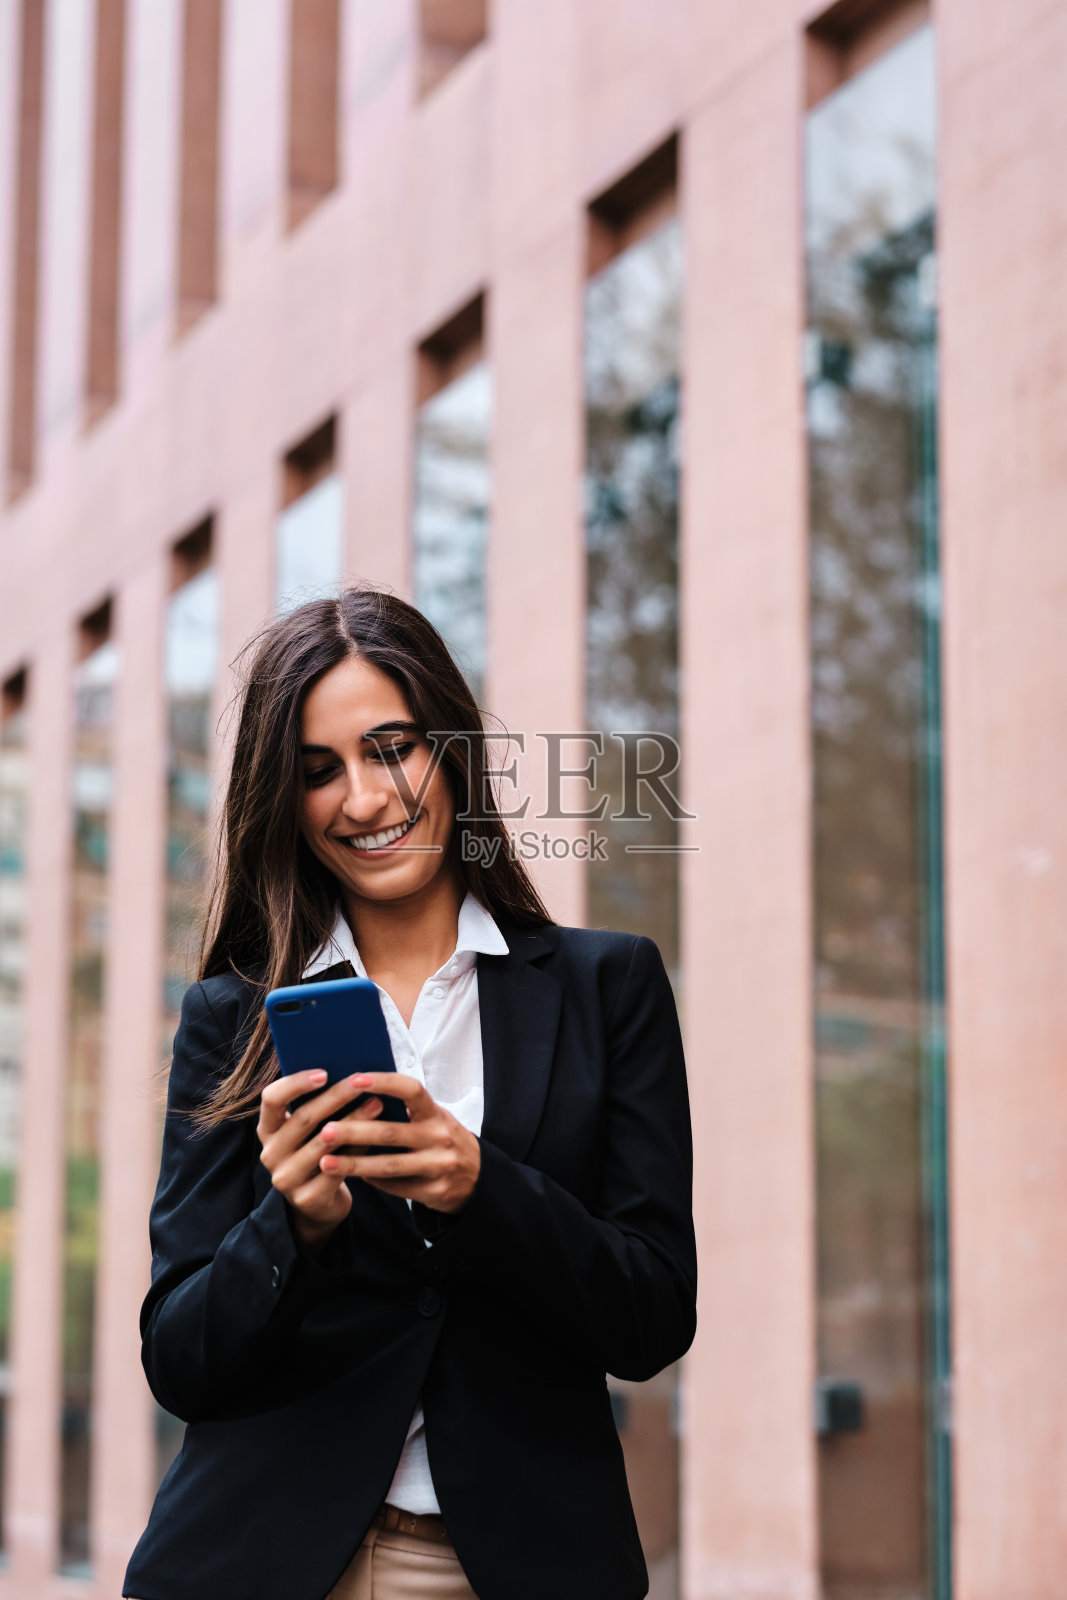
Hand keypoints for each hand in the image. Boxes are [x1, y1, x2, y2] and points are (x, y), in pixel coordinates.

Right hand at [257, 1070, 384, 1254]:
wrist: (319, 1204)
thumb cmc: (317, 1153)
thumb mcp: (308, 1131)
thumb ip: (316, 1105)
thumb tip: (349, 1070)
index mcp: (267, 1130)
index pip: (271, 1099)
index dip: (296, 1083)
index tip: (325, 1072)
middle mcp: (270, 1154)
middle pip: (303, 1117)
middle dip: (336, 1096)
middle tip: (361, 1080)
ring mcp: (286, 1178)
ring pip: (324, 1142)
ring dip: (354, 1120)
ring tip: (377, 1103)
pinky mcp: (307, 1198)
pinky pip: (338, 1167)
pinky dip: (358, 1149)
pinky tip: (377, 1136)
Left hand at [316, 1073, 480, 1214]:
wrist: (479, 1179)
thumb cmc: (444, 1141)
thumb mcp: (434, 1119)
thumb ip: (406, 1110)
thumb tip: (360, 1093)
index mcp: (436, 1113)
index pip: (411, 1090)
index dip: (384, 1082)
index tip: (355, 1080)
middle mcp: (440, 1137)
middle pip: (391, 1133)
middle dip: (355, 1131)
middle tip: (324, 1131)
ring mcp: (439, 1166)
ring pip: (389, 1165)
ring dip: (354, 1164)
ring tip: (325, 1162)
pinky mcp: (435, 1191)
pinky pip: (397, 1187)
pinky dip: (373, 1182)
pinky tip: (353, 1178)